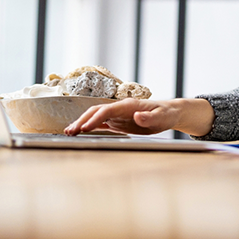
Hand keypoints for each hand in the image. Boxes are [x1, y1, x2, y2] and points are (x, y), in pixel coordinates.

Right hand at [64, 98, 181, 135]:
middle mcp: (120, 108)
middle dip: (82, 120)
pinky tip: (80, 132)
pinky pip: (101, 123)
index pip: (107, 110)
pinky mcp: (118, 121)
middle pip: (97, 111)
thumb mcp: (161, 117)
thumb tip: (137, 116)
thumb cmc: (166, 114)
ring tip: (68, 132)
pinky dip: (89, 126)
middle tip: (70, 132)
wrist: (169, 113)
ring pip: (96, 116)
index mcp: (129, 105)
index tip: (84, 128)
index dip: (95, 119)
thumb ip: (149, 117)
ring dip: (82, 123)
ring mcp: (118, 114)